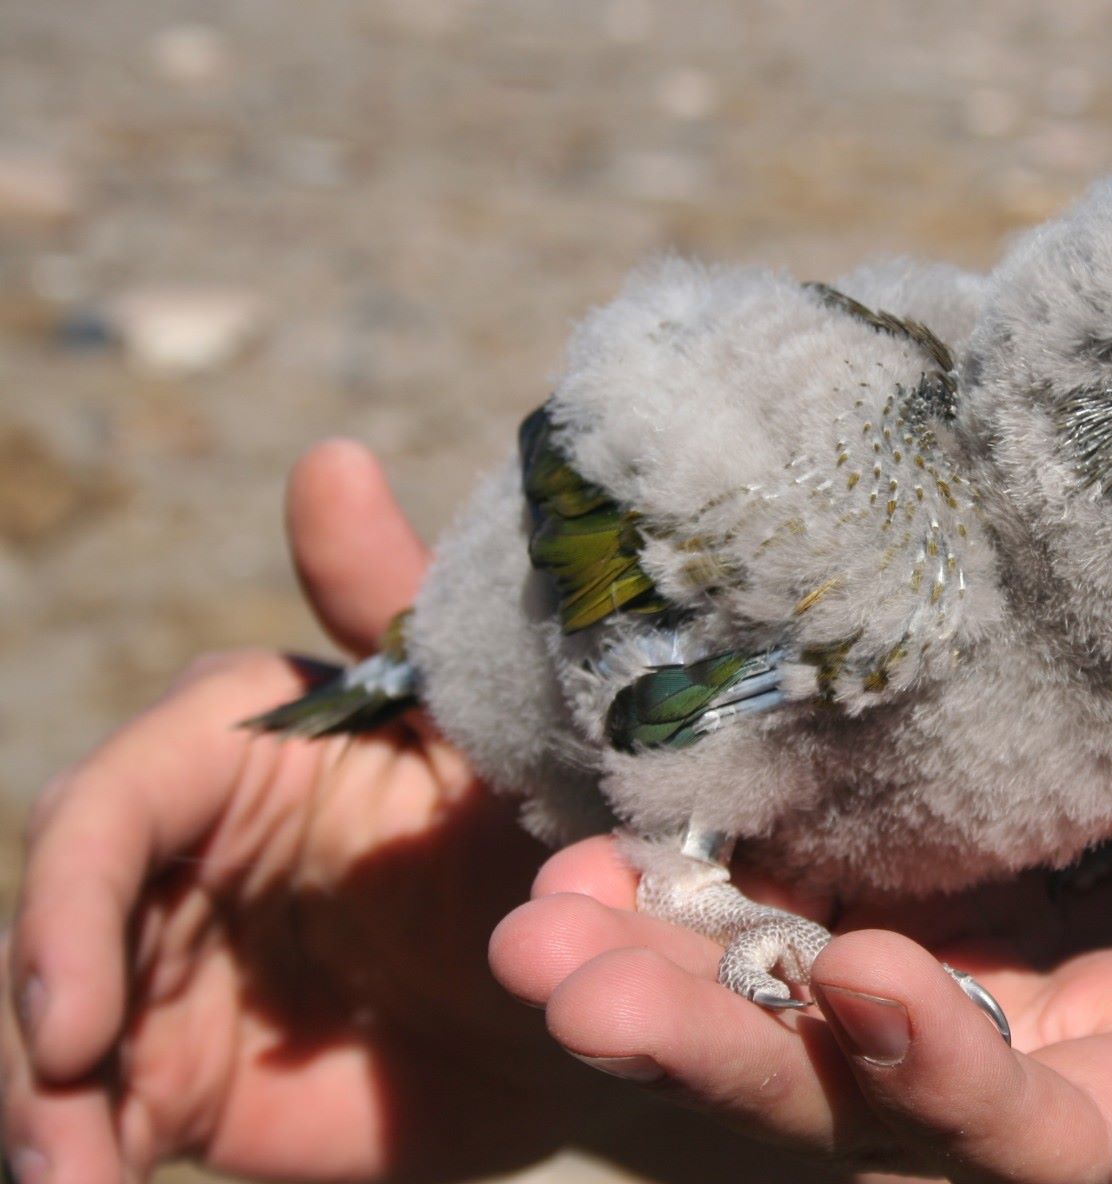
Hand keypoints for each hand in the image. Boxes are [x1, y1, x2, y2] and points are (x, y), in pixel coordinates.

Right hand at [0, 443, 812, 1183]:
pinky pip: (104, 1117)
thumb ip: (391, 606)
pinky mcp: (183, 1067)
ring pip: (57, 1033)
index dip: (72, 908)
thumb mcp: (481, 716)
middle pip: (59, 924)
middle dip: (39, 1031)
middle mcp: (179, 847)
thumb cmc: (540, 816)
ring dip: (45, 1120)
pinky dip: (82, 1161)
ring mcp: (170, 961)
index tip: (73, 1025)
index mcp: (234, 740)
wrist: (595, 977)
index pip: (114, 805)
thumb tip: (325, 458)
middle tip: (55, 1142)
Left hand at [493, 736, 1111, 1182]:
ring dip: (642, 977)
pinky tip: (570, 829)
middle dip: (712, 1058)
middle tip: (565, 973)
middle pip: (842, 1112)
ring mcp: (934, 987)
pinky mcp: (880, 896)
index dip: (956, 1090)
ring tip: (526, 913)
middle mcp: (1017, 1055)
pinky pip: (747, 918)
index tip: (868, 985)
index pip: (1045, 1135)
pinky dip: (663, 888)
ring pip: (762, 1029)